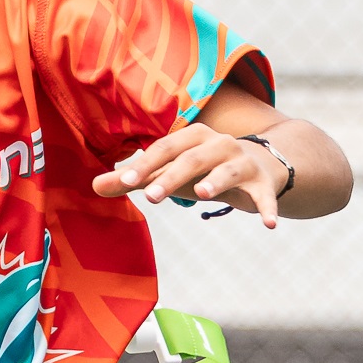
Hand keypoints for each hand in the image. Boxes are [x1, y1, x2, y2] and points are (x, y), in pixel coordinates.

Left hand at [92, 124, 289, 228]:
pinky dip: (267, 208)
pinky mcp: (263, 183)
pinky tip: (269, 225)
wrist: (258, 166)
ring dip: (216, 181)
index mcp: (192, 137)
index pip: (164, 148)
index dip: (144, 164)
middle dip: (171, 176)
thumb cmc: (202, 170)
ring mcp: (243, 162)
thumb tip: (93, 187)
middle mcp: (218, 144)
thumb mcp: (168, 173)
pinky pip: (265, 195)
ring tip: (201, 194)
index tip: (124, 182)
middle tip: (152, 196)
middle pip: (192, 159)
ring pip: (228, 171)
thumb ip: (134, 180)